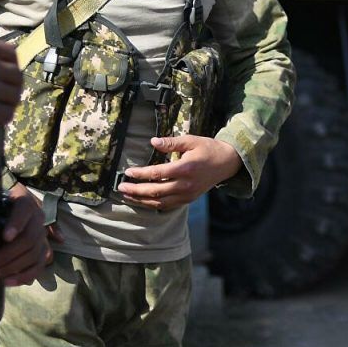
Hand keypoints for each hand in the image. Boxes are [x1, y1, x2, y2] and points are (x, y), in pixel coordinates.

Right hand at [0, 30, 21, 126]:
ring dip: (11, 99)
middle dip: (12, 81)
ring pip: (15, 94)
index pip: (10, 53)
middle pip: (16, 73)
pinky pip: (7, 113)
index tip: (6, 70)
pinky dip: (5, 116)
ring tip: (4, 102)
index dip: (10, 62)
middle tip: (7, 88)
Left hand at [0, 184, 50, 285]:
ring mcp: (42, 236)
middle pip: (29, 239)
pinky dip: (23, 276)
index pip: (24, 211)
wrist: (14, 208)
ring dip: (12, 267)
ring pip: (34, 254)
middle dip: (7, 255)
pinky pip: (38, 266)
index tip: (5, 237)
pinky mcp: (43, 250)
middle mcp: (38, 219)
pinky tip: (7, 281)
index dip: (16, 224)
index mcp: (25, 203)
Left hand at [117, 136, 242, 211]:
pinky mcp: (188, 200)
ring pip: (160, 202)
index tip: (128, 172)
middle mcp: (185, 185)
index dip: (141, 174)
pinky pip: (167, 206)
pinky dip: (153, 205)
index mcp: (185, 168)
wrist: (227, 163)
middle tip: (121, 187)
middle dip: (136, 190)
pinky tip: (143, 201)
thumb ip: (171, 142)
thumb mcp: (191, 140)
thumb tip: (152, 141)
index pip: (157, 174)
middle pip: (156, 191)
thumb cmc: (208, 149)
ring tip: (127, 195)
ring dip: (141, 200)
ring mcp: (187, 195)